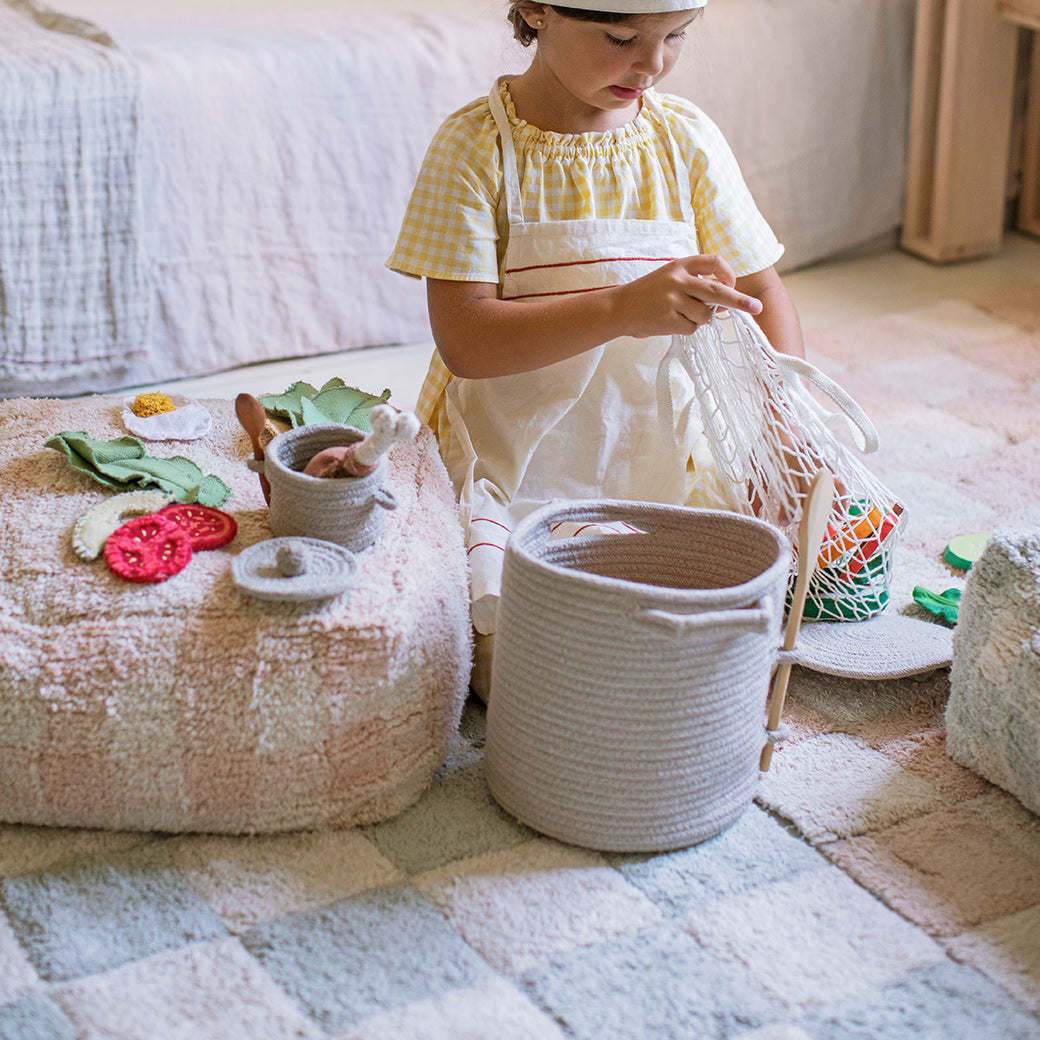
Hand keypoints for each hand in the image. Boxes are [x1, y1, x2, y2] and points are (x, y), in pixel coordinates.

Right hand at [613, 254, 761, 337]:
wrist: (619, 308)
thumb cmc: (648, 294)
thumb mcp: (670, 277)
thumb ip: (695, 283)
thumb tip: (724, 303)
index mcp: (680, 265)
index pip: (713, 262)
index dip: (728, 273)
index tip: (732, 283)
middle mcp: (678, 280)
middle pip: (717, 291)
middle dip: (739, 300)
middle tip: (756, 307)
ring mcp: (673, 300)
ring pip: (705, 315)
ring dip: (700, 319)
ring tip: (681, 315)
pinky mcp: (668, 319)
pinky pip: (692, 328)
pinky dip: (687, 328)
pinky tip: (672, 323)